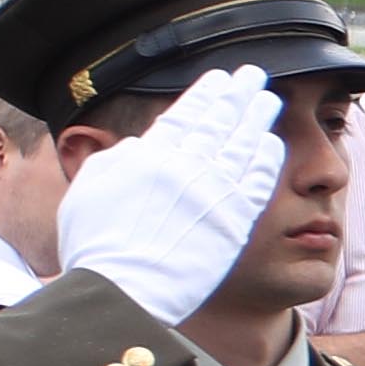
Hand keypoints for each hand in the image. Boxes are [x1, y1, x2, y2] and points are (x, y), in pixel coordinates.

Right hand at [55, 63, 285, 327]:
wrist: (127, 289)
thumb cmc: (99, 249)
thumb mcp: (90, 192)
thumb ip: (116, 163)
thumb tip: (138, 146)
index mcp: (148, 156)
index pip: (183, 116)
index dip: (204, 94)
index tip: (218, 78)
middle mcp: (184, 166)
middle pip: (218, 122)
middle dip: (236, 95)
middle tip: (252, 75)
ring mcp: (213, 191)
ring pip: (242, 145)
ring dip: (257, 119)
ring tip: (267, 99)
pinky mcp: (236, 219)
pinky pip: (257, 181)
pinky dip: (266, 160)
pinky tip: (273, 144)